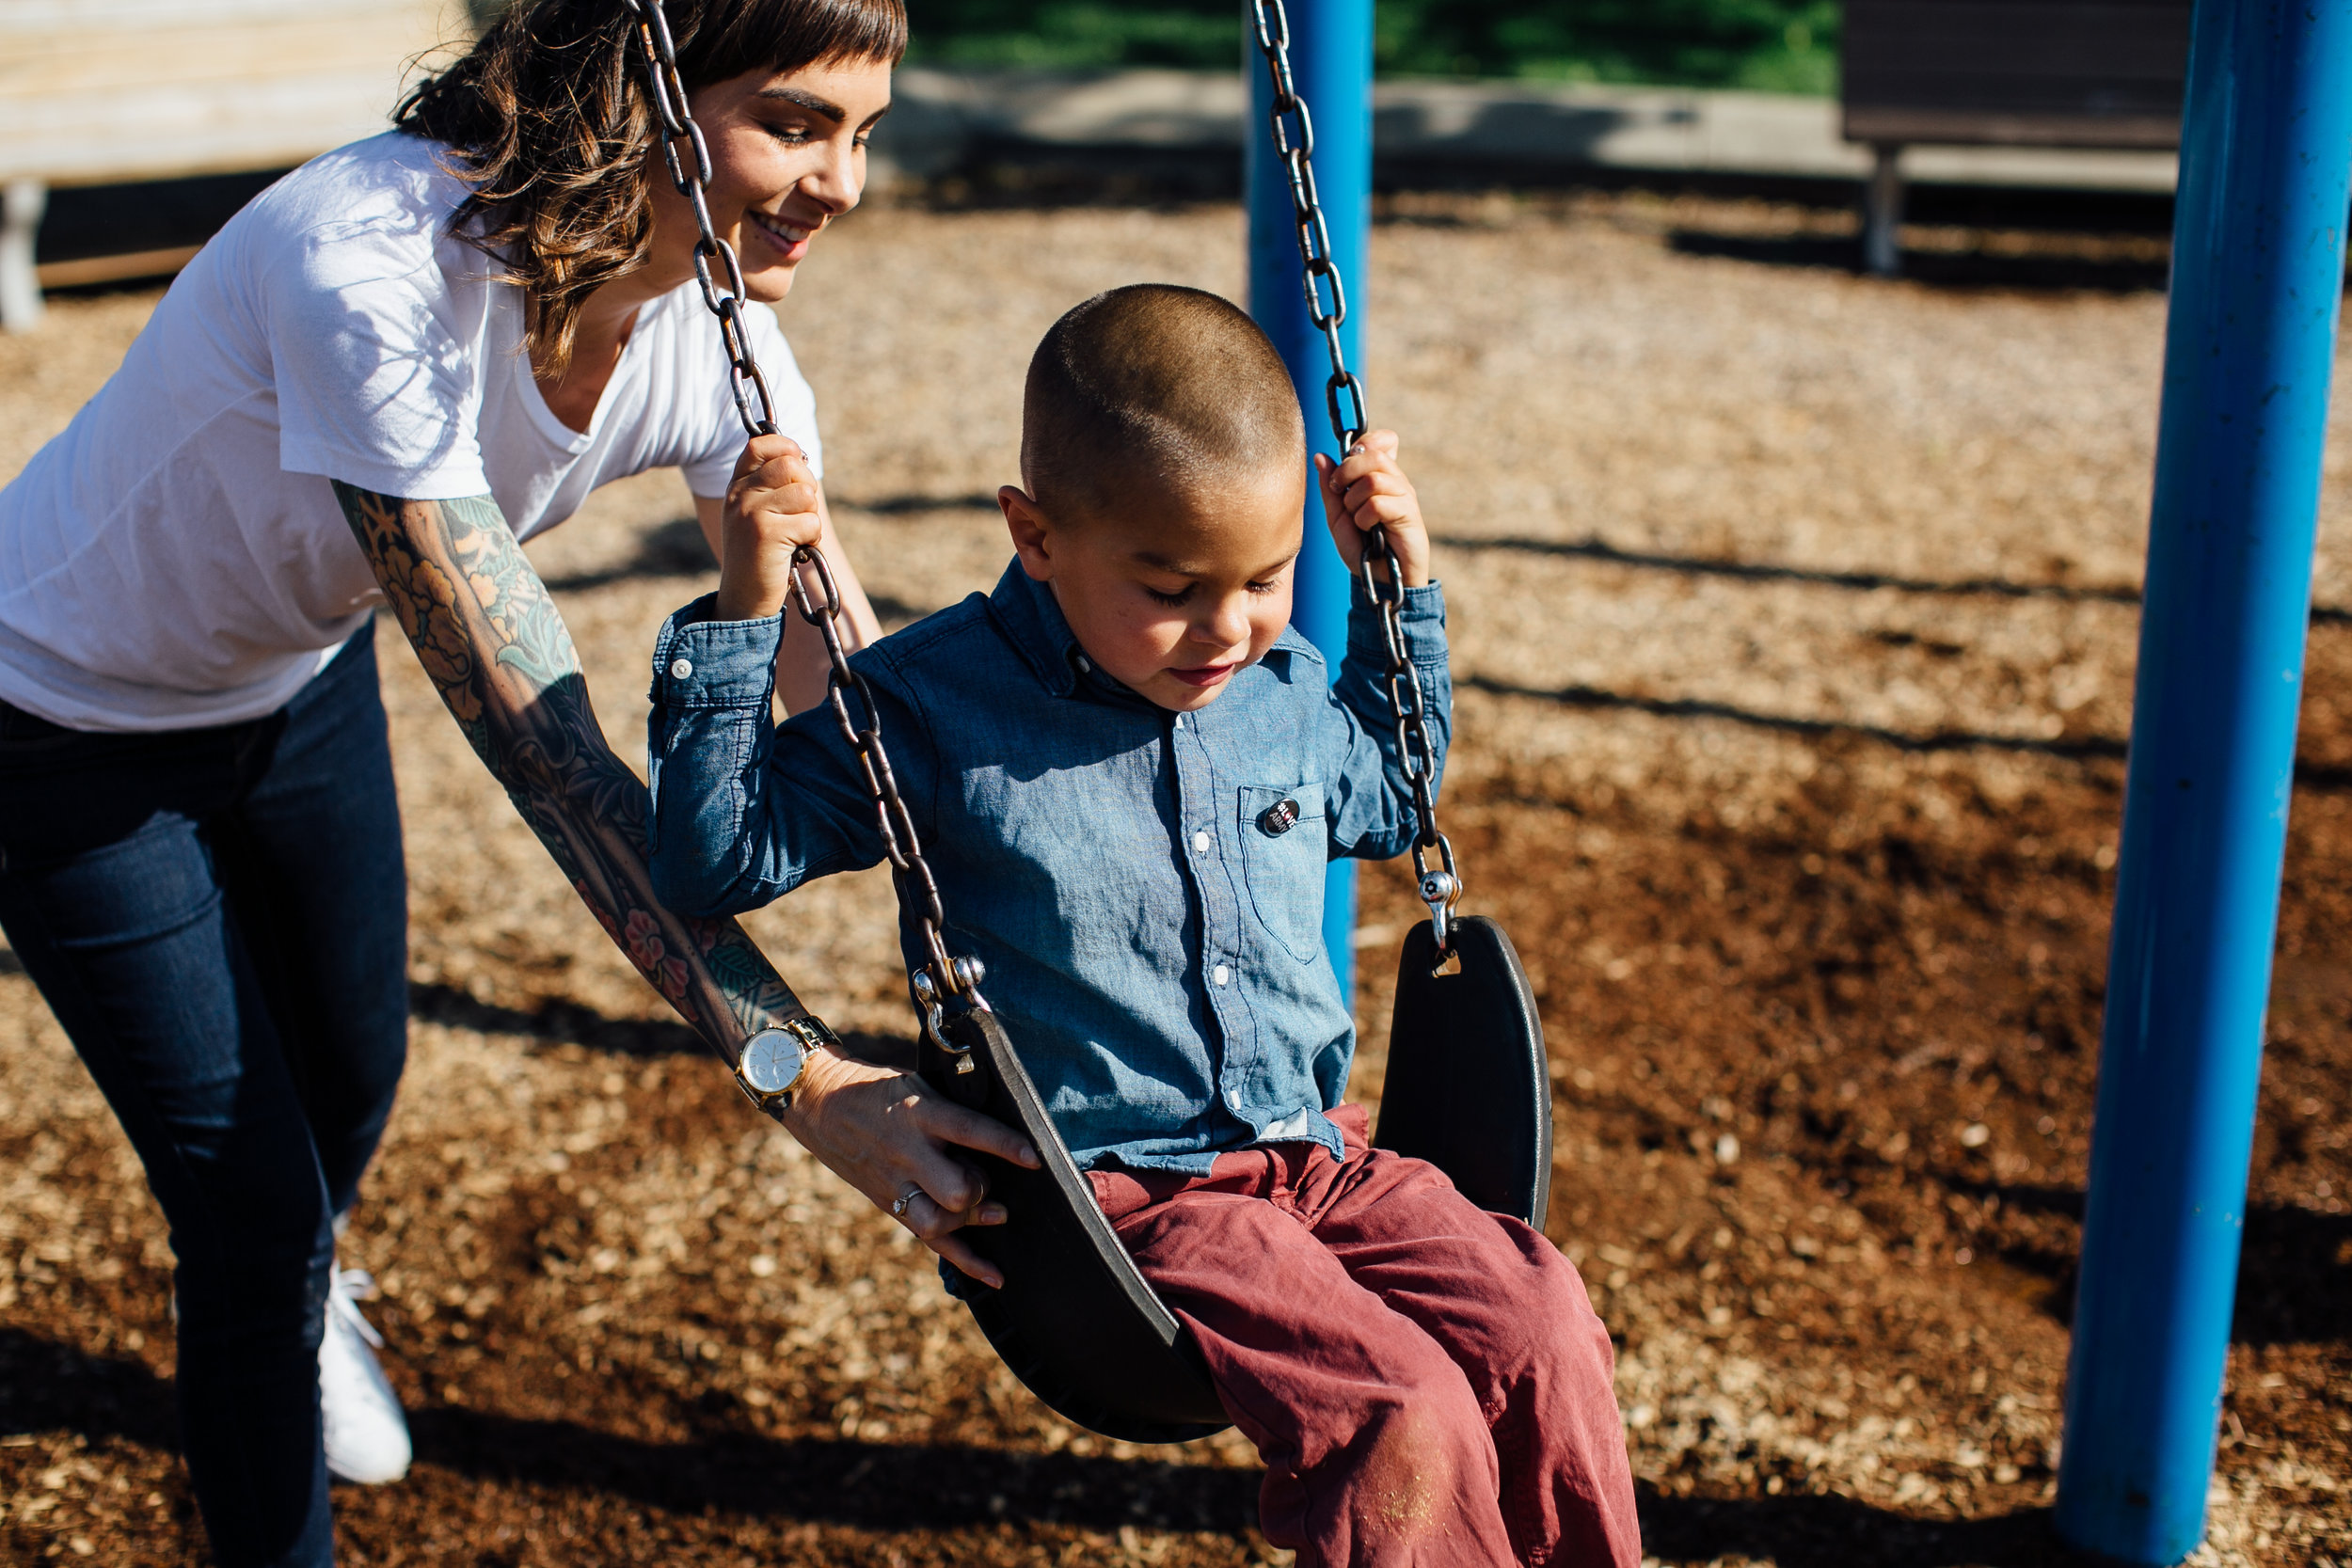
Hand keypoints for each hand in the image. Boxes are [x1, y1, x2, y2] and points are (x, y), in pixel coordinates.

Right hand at [715, 434, 824, 621]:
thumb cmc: (759, 555)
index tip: (798, 465)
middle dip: (808, 487)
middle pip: (791, 466)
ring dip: (810, 516)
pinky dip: (812, 538)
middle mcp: (740, 495)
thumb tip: (799, 458)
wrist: (744, 598)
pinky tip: (796, 551)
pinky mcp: (767, 533)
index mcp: (736, 486)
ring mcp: (751, 512)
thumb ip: (769, 485)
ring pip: (805, 493)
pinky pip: (810, 521)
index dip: (787, 448)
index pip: (760, 445)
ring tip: (797, 535)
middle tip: (802, 513)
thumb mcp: (754, 514)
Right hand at [780, 1044, 1042, 1288]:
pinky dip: (965, 1262)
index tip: (1034, 1157)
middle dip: (979, 1188)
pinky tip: (995, 1275)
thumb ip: (952, 1105)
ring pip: (939, 1221)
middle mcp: (907, 1151)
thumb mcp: (915, 1082)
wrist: (820, 1103)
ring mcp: (896, 1183)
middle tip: (987, 1178)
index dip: (1003, 1145)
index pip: (968, 1131)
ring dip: (971, 1219)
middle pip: (954, 1189)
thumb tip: (1005, 1118)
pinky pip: (930, 1240)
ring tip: (994, 1211)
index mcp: (919, 1113)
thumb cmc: (879, 1088)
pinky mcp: (890, 1204)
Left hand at [1313, 430, 1430, 587]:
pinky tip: (1368, 531)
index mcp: (1381, 477)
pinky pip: (1379, 502)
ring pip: (1373, 478)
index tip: (1346, 465)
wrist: (1379, 581)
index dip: (1364, 443)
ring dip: (1354, 500)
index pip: (1382, 440)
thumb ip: (1330, 488)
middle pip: (1372, 454)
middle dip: (1346, 472)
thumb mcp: (1337, 518)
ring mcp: (1405, 496)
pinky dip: (1364, 517)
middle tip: (1338, 493)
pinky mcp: (1410, 515)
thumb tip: (1321, 456)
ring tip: (1356, 519)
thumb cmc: (1362, 550)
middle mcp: (1397, 481)